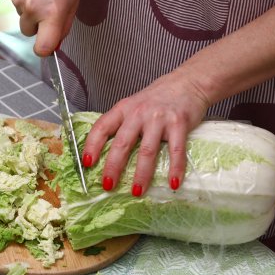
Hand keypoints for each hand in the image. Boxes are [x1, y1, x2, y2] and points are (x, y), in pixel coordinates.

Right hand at [4, 0, 79, 55]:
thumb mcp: (73, 1)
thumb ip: (64, 26)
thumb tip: (56, 43)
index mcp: (52, 14)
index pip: (42, 49)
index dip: (44, 49)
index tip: (46, 46)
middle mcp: (32, 9)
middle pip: (29, 32)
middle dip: (36, 24)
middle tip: (46, 7)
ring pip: (21, 15)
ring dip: (29, 7)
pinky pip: (14, 1)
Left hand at [81, 69, 210, 195]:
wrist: (188, 82)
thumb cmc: (157, 99)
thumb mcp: (133, 106)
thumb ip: (122, 125)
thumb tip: (107, 156)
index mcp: (123, 109)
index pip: (102, 127)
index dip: (92, 145)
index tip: (87, 163)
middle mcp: (139, 113)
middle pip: (122, 143)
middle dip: (113, 167)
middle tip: (108, 185)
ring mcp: (159, 118)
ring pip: (146, 151)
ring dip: (141, 174)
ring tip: (137, 191)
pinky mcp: (179, 124)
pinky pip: (176, 151)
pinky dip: (175, 169)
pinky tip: (173, 184)